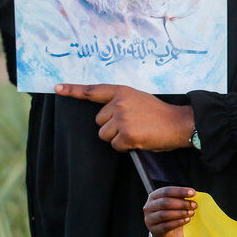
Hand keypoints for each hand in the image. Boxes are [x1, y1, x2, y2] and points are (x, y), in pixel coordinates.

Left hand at [54, 83, 194, 150]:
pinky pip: (116, 146)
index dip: (73, 90)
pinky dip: (126, 147)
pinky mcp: (126, 135)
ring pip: (105, 135)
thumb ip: (121, 103)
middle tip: (133, 125)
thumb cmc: (160, 114)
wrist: (180, 124)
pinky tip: (140, 140)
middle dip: (112, 126)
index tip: (57, 88)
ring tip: (137, 132)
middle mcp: (119, 103)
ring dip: (118, 138)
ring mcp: (122, 118)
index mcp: (122, 92)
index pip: (93, 91)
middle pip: (99, 121)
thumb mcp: (139, 100)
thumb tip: (104, 117)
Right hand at [145, 186, 196, 236]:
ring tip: (191, 213)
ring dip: (180, 213)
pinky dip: (178, 222)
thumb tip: (192, 193)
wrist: (170, 233)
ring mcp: (150, 219)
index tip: (193, 192)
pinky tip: (187, 219)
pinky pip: (166, 226)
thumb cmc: (173, 214)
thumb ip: (181, 198)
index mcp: (154, 196)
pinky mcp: (155, 230)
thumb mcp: (176, 204)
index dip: (180, 191)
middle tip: (194, 205)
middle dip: (181, 203)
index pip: (166, 191)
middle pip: (165, 202)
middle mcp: (149, 207)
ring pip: (165, 214)